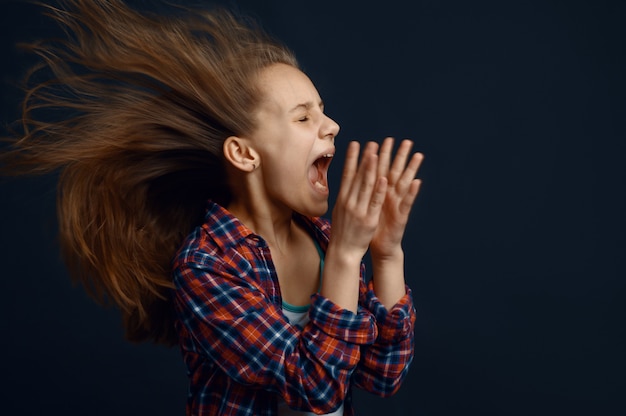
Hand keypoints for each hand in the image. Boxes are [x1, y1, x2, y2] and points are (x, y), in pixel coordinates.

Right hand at [329, 140, 387, 260]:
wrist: (342, 251)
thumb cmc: (342, 231)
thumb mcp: (339, 211)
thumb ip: (344, 196)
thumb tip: (345, 183)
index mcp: (342, 199)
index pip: (347, 175)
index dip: (351, 158)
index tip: (355, 143)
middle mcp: (349, 202)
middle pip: (357, 177)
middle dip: (364, 159)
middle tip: (370, 143)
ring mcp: (358, 210)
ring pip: (366, 186)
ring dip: (371, 169)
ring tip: (376, 154)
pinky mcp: (368, 219)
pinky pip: (374, 202)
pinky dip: (378, 190)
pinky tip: (383, 178)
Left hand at [370, 137, 422, 259]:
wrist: (378, 247)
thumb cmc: (369, 227)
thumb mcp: (364, 207)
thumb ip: (362, 193)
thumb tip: (352, 179)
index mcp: (378, 192)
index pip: (379, 170)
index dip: (381, 156)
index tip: (383, 140)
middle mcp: (389, 196)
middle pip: (394, 172)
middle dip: (399, 157)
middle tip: (405, 141)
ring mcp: (397, 204)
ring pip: (404, 184)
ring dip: (411, 170)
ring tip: (418, 155)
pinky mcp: (402, 216)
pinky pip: (407, 203)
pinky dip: (412, 192)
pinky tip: (417, 181)